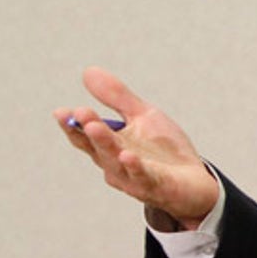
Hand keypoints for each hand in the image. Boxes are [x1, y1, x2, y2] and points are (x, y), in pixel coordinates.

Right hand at [54, 66, 218, 230]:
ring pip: (116, 161)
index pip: (85, 137)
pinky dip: (135, 168)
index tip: (62, 112)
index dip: (72, 125)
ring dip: (106, 145)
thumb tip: (88, 71)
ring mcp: (134, 178)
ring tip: (95, 127)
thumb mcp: (143, 117)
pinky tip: (128, 155)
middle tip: (79, 112)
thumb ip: (117, 98)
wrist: (194, 183)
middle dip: (89, 130)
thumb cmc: (165, 151)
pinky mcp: (156, 186)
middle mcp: (116, 165)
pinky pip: (144, 177)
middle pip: (98, 147)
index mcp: (110, 148)